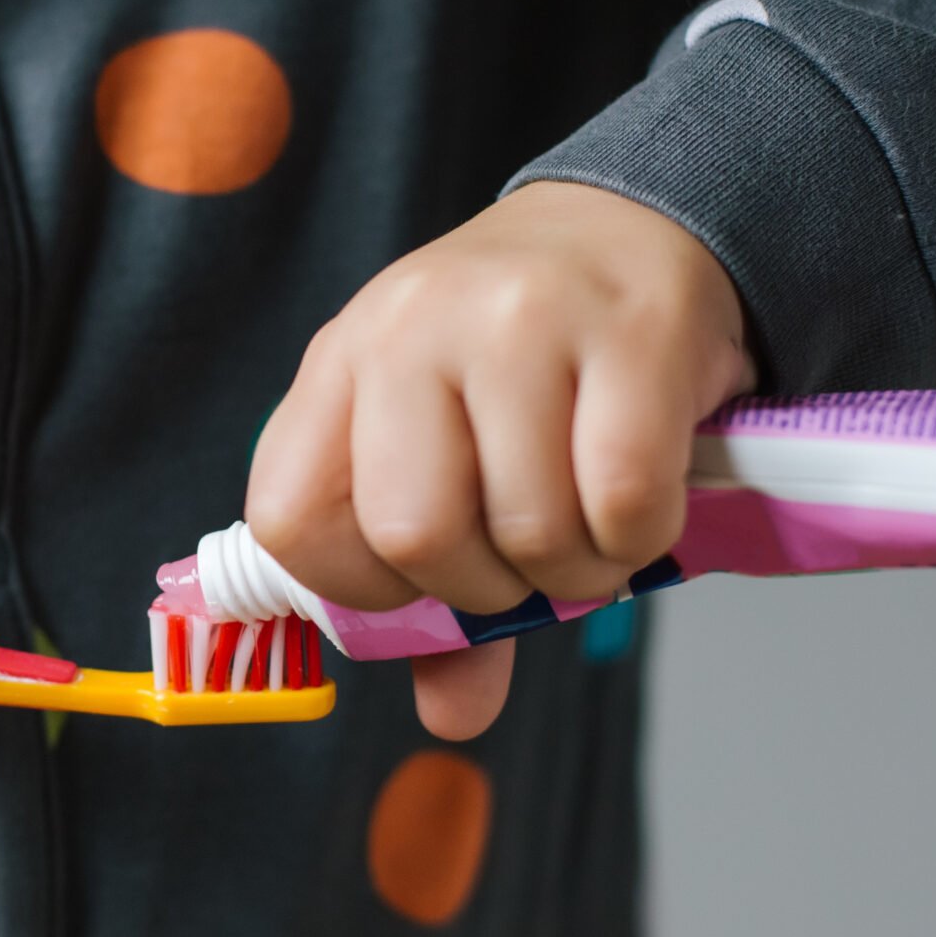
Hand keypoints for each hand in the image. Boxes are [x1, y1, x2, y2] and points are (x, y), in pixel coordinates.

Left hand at [247, 181, 752, 740]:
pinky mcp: (630, 330)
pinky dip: (640, 539)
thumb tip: (451, 716)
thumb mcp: (445, 443)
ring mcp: (518, 321)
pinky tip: (643, 507)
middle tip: (524, 562)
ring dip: (575, 570)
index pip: (292, 523)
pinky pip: (623, 500)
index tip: (425, 583)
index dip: (360, 590)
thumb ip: (433, 589)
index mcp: (341, 363)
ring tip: (592, 528)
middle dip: (483, 588)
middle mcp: (410, 329)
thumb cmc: (522, 357)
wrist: (632, 220)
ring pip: (527, 528)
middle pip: (414, 534)